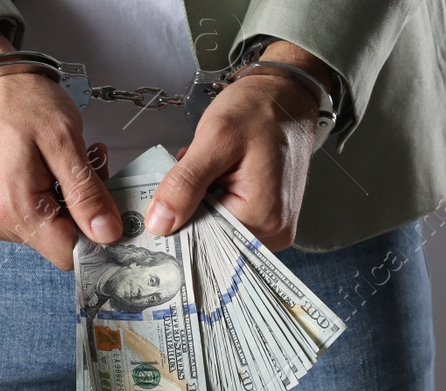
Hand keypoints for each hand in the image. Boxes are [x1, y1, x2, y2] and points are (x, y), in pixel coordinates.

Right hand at [0, 23, 121, 269]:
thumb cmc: (22, 101)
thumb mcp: (64, 141)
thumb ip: (86, 193)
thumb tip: (106, 233)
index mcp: (11, 207)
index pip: (67, 253)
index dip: (95, 234)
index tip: (108, 204)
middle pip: (58, 241)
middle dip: (82, 210)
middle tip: (91, 167)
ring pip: (48, 230)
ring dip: (68, 201)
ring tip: (70, 161)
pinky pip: (31, 217)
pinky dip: (50, 197)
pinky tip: (53, 168)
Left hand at [145, 41, 331, 250]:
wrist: (287, 96)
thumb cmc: (259, 111)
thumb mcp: (215, 138)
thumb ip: (185, 183)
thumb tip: (159, 224)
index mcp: (263, 218)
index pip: (203, 238)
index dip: (176, 220)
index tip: (163, 196)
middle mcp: (273, 232)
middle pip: (211, 235)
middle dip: (191, 206)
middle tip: (192, 170)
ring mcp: (274, 227)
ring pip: (217, 225)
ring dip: (201, 200)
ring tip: (209, 167)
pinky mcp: (269, 217)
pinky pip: (230, 218)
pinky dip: (214, 197)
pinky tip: (217, 174)